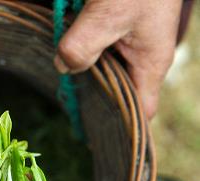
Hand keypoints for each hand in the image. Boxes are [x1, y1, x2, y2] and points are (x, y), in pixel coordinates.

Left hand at [53, 0, 182, 117]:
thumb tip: (63, 68)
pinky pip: (98, 50)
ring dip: (85, 75)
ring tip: (62, 85)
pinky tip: (64, 57)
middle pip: (119, 93)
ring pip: (105, 71)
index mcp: (149, 64)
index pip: (142, 110)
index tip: (92, 133)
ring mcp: (129, 45)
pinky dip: (82, 54)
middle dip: (94, 101)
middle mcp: (141, 59)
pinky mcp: (116, 30)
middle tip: (68, 108)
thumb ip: (83, 45)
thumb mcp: (108, 14)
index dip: (121, 126)